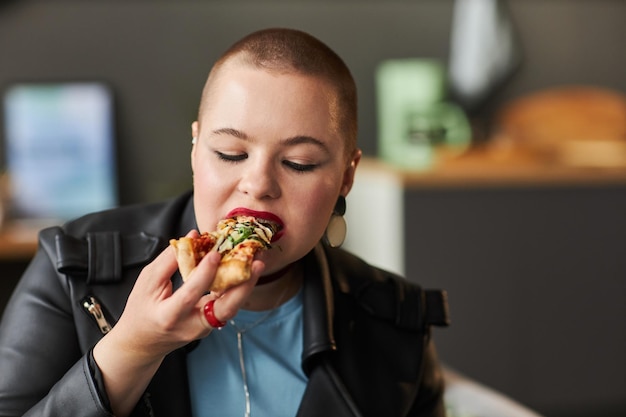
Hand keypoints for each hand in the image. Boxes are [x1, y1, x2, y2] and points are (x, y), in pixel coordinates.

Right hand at [92, 230, 263, 415]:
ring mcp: (204, 328)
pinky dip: (237, 286)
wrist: (142, 343)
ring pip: (232, 308)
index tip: (215, 253)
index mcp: (169, 316)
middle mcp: (191, 326)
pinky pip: (228, 304)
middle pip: (225, 310)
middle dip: (244, 286)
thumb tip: (193, 236)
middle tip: (257, 263)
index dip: (204, 273)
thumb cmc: (141, 309)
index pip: (190, 295)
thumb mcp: (146, 282)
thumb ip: (169, 260)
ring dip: (246, 285)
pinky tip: (244, 268)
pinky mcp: (212, 324)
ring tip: (256, 262)